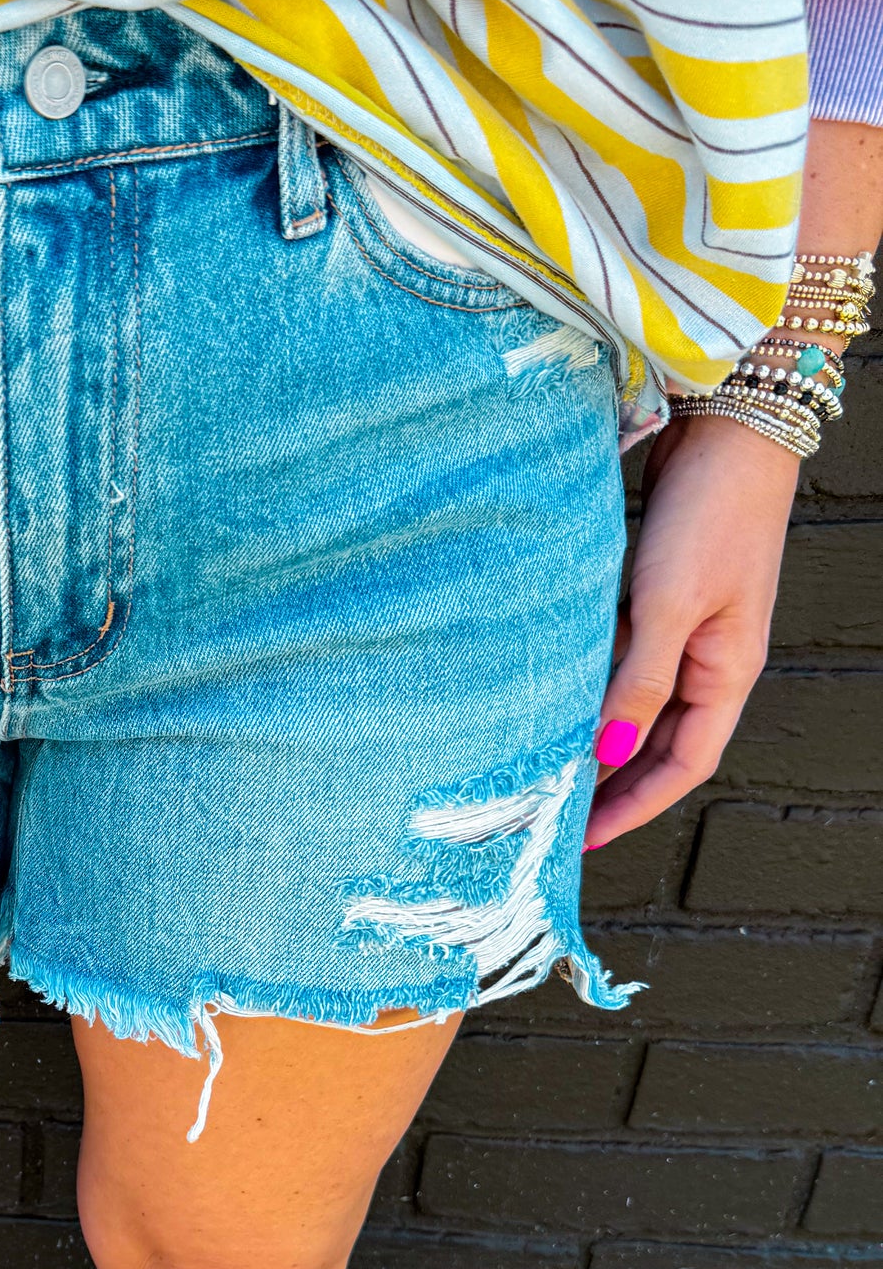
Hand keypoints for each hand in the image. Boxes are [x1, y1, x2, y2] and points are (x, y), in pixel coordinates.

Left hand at [583, 410, 796, 849]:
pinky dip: (593, 682)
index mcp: (727, 673)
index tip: (583, 839)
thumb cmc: (708, 515)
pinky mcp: (660, 597)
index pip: (682, 766)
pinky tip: (552, 694)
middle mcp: (710, 659)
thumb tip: (610, 751)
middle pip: (660, 743)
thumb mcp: (668, 606)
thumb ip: (638, 680)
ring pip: (638, 702)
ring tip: (542, 761)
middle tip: (552, 810)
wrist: (727, 429)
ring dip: (598, 732)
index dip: (635, 808)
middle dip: (612, 781)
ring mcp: (686, 629)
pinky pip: (625, 659)